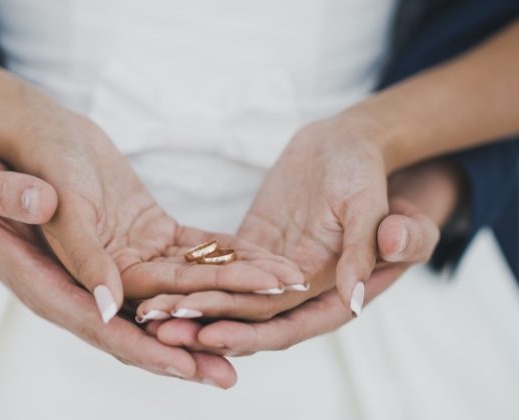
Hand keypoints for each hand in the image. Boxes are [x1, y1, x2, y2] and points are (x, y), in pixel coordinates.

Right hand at [0, 140, 238, 387]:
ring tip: (261, 314)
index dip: (146, 350)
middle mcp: (90, 284)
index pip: (102, 328)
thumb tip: (85, 274)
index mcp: (49, 284)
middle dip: (189, 349)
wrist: (8, 141)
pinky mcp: (140, 235)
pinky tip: (255, 264)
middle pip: (147, 324)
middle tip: (229, 376)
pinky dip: (220, 260)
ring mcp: (119, 261)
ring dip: (219, 304)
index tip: (186, 369)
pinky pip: (185, 253)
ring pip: (176, 291)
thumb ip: (25, 218)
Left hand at [143, 160, 458, 355]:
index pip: (285, 325)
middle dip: (204, 327)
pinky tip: (156, 279)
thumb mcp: (370, 207)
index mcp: (330, 293)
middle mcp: (297, 292)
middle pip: (247, 319)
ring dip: (190, 307)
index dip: (248, 333)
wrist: (346, 145)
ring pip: (227, 298)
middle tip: (161, 330)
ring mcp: (271, 273)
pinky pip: (218, 268)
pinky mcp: (252, 249)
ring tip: (148, 312)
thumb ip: (364, 251)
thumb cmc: (366, 173)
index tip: (209, 336)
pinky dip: (191, 276)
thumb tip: (357, 300)